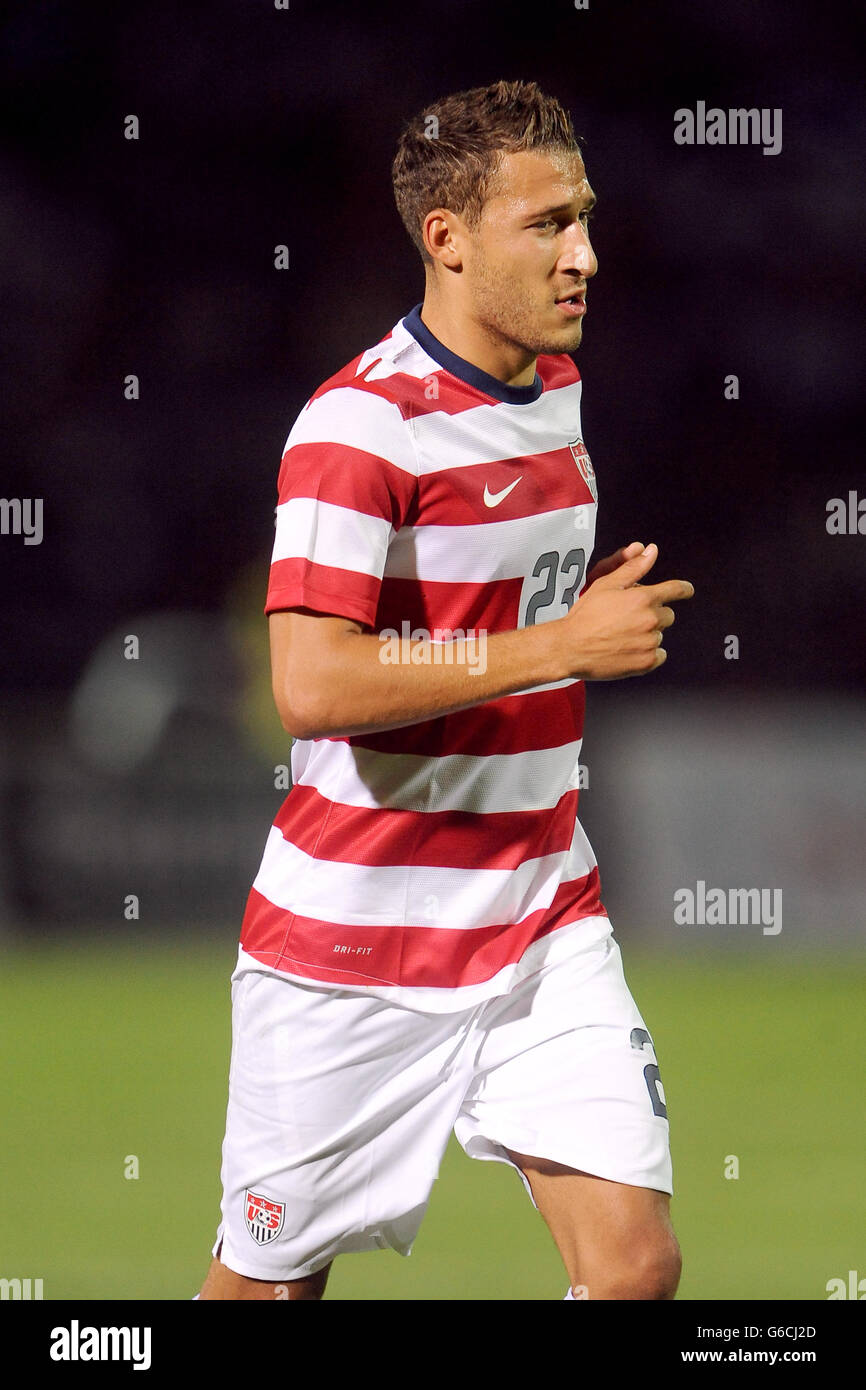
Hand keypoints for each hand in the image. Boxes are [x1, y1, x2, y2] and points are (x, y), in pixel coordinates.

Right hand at [560, 543, 693, 679]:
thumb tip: (651, 551)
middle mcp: (651, 620)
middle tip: (629, 619)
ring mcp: (650, 643)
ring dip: (647, 634)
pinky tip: (629, 650)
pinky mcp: (646, 663)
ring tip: (622, 636)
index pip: (676, 590)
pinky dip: (648, 654)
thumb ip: (633, 567)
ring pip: (660, 635)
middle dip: (654, 614)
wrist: (570, 647)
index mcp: (643, 598)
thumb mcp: (607, 585)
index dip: (683, 589)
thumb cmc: (585, 616)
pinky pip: (659, 655)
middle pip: (668, 615)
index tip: (687, 590)